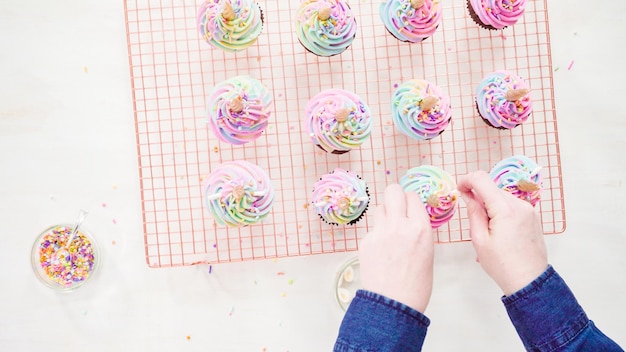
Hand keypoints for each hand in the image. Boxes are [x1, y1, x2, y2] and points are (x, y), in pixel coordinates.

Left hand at [358, 184, 433, 312]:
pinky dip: (376, 234)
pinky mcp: (366, 241)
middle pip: (393, 190)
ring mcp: (380, 232)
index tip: (410, 208)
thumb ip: (418, 230)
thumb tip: (410, 218)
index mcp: (420, 228)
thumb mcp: (427, 252)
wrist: (393, 304)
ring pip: (380, 207)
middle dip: (395, 196)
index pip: (412, 196)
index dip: (410, 202)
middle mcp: (399, 225)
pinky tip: (381, 250)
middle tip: (397, 207)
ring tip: (389, 232)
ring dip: (385, 215)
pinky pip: (372, 228)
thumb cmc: (416, 284)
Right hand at [457, 171, 547, 295]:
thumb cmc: (503, 265)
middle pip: (491, 189)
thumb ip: (473, 213)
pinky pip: (511, 206)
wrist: (529, 281)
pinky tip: (498, 232)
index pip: (482, 179)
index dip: (466, 180)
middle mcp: (520, 205)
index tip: (459, 189)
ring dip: (490, 207)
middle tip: (474, 221)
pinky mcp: (532, 216)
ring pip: (501, 197)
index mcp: (505, 209)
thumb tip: (468, 196)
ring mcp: (528, 210)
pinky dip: (500, 212)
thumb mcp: (479, 240)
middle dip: (479, 199)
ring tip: (487, 232)